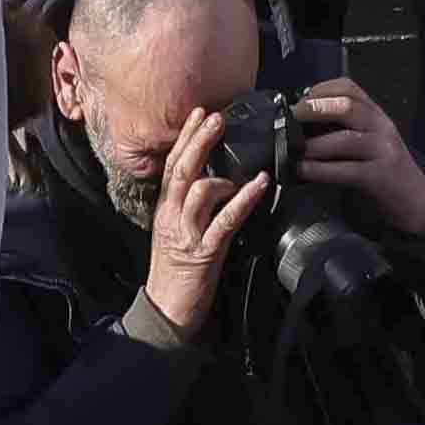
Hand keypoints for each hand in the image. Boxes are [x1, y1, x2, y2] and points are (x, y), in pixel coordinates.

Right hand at [135, 102, 267, 333]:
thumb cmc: (174, 272)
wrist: (165, 311)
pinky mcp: (204, 252)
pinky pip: (225, 220)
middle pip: (182, 169)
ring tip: (243, 164)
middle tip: (217, 117)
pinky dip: (244, 199)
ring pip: (199, 190)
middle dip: (199, 140)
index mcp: (164, 209)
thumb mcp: (173, 232)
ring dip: (223, 173)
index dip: (185, 137)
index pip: (171, 164)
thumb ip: (186, 207)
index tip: (199, 113)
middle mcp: (171, 216)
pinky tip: (259, 185)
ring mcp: (186, 233)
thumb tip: (209, 180)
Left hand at [281, 68, 424, 236]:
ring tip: (293, 150)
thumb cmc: (383, 167)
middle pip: (347, 106)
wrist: (415, 198)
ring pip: (346, 139)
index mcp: (375, 114)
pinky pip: (346, 170)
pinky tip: (304, 171)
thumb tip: (301, 122)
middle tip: (290, 119)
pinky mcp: (378, 177)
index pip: (349, 88)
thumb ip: (343, 127)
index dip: (320, 89)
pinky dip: (320, 170)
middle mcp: (381, 126)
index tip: (299, 99)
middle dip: (314, 109)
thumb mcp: (368, 138)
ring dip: (314, 144)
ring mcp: (382, 151)